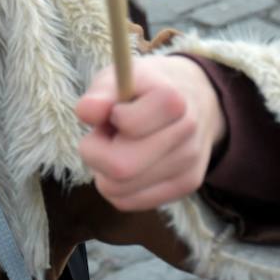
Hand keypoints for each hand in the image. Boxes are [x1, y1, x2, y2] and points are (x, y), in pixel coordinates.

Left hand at [76, 56, 226, 211]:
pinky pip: (128, 202)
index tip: (115, 111)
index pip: (127, 125)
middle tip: (103, 137)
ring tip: (119, 148)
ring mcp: (190, 163)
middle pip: (121, 168)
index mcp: (173, 100)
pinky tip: (129, 164)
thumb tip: (85, 112)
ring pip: (120, 190)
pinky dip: (116, 187)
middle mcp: (187, 133)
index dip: (109, 118)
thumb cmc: (145, 89)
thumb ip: (101, 92)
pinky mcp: (186, 185)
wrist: (194, 99)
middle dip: (97, 155)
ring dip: (104, 171)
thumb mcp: (122, 77)